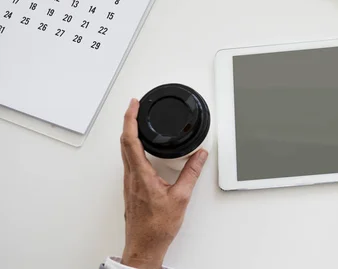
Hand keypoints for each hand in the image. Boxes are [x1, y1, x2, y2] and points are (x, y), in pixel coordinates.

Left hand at [120, 99, 208, 268]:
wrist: (145, 245)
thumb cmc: (157, 227)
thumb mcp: (181, 197)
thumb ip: (191, 173)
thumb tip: (199, 155)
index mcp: (141, 175)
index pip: (131, 139)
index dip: (130, 119)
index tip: (134, 105)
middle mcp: (131, 176)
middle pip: (124, 141)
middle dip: (128, 121)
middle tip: (135, 107)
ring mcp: (129, 182)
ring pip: (125, 151)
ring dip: (130, 134)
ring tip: (137, 122)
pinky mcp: (131, 188)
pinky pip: (129, 161)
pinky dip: (132, 147)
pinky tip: (140, 148)